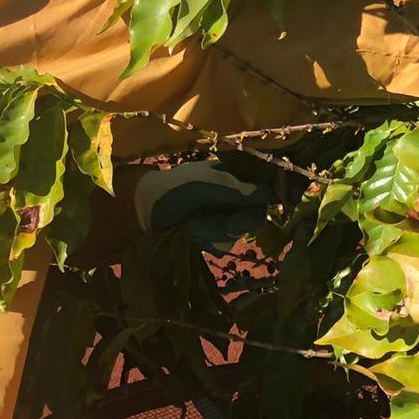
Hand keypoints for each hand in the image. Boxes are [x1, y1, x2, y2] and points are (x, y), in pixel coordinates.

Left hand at [133, 159, 273, 251]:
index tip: (274, 201)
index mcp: (235, 174)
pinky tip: (192, 232)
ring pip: (241, 230)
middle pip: (257, 212)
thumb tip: (267, 193)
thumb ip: (234, 189)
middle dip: (241, 220)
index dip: (274, 191)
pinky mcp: (215, 235)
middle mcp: (235, 194)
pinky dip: (208, 239)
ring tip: (194, 225)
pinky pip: (225, 243)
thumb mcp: (204, 183)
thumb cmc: (174, 188)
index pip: (265, 182)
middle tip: (228, 225)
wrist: (145, 211)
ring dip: (216, 230)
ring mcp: (226, 215)